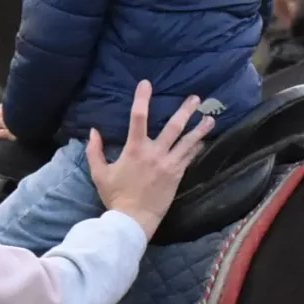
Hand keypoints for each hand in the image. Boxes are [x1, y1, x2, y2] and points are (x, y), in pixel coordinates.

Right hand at [86, 83, 213, 237]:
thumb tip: (93, 131)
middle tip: (196, 98)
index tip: (146, 84)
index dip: (142, 99)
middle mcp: (155, 153)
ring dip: (199, 129)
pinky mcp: (177, 175)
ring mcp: (169, 164)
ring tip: (210, 118)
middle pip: (173, 127)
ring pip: (188, 142)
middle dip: (185, 111)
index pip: (138, 118)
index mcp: (135, 149)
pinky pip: (190, 158)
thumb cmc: (115, 196)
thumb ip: (95, 151)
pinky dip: (197, 147)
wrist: (133, 220)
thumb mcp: (99, 173)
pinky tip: (203, 140)